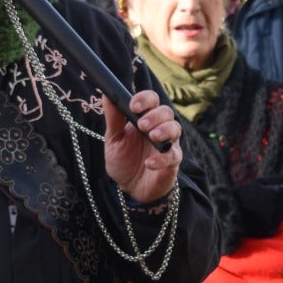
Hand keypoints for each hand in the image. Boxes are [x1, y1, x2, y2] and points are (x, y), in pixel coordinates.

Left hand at [105, 89, 181, 203]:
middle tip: (142, 125)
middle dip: (155, 115)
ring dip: (164, 130)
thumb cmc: (123, 160)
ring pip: (175, 129)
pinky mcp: (172, 163)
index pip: (151, 100)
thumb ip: (113, 118)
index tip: (134, 106)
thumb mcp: (113, 139)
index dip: (145, 99)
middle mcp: (159, 128)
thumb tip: (107, 94)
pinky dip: (162, 158)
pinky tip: (149, 163)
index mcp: (145, 118)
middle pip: (166, 112)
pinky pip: (173, 156)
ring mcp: (168, 145)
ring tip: (152, 136)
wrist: (129, 187)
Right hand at [234, 174, 282, 237]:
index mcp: (275, 195)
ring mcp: (274, 221)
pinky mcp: (270, 231)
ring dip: (275, 208)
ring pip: (281, 211)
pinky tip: (259, 217)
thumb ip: (277, 178)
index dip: (276, 189)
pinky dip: (271, 219)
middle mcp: (277, 208)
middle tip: (261, 199)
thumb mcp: (257, 182)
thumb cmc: (242, 195)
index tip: (266, 190)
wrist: (227, 215)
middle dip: (277, 198)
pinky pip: (276, 223)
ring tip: (259, 208)